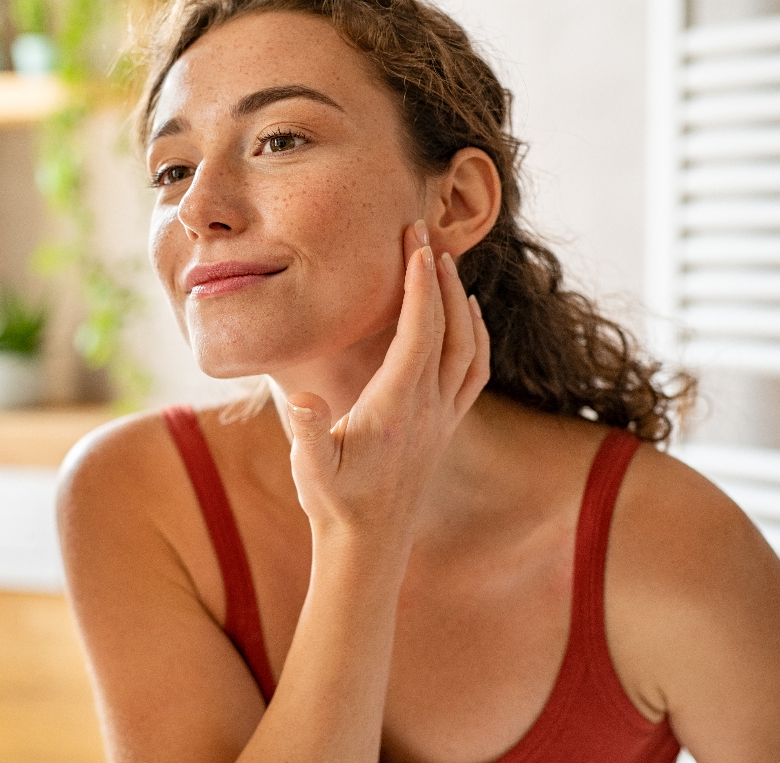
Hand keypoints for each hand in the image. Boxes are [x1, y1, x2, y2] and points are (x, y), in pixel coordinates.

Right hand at [285, 220, 489, 549]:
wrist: (369, 546)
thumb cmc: (335, 504)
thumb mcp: (311, 469)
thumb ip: (310, 432)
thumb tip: (303, 399)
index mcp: (398, 406)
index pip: (419, 332)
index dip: (419, 285)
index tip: (413, 243)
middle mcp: (430, 407)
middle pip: (448, 328)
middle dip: (438, 277)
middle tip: (423, 233)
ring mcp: (443, 417)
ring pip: (469, 347)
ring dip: (460, 302)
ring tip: (445, 265)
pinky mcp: (446, 427)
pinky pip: (474, 371)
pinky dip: (476, 336)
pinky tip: (468, 318)